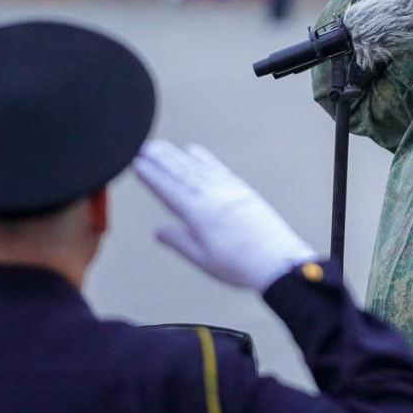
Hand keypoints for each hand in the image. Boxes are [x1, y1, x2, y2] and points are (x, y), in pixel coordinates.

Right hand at [133, 140, 318, 291]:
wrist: (276, 261)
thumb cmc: (239, 266)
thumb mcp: (203, 259)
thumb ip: (179, 241)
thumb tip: (158, 231)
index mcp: (199, 215)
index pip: (168, 191)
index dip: (151, 176)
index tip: (136, 163)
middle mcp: (212, 197)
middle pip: (181, 174)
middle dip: (159, 160)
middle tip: (141, 147)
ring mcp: (228, 191)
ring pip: (197, 168)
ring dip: (177, 156)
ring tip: (160, 146)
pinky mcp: (241, 191)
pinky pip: (218, 169)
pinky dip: (203, 159)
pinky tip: (193, 152)